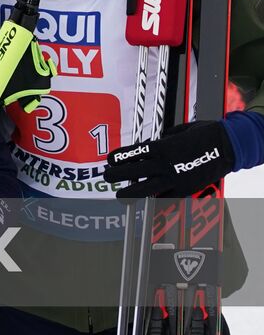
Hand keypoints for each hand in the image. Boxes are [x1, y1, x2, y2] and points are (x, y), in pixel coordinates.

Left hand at [106, 115, 239, 197]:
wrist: (227, 144)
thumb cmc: (204, 133)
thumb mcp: (178, 131)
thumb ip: (163, 140)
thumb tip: (154, 145)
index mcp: (160, 147)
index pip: (132, 154)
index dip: (119, 158)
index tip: (110, 160)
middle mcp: (163, 164)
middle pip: (132, 172)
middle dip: (115, 175)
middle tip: (107, 177)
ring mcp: (174, 179)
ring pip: (144, 190)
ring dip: (129, 193)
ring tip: (120, 196)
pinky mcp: (186, 189)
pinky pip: (167, 198)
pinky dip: (156, 201)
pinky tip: (148, 203)